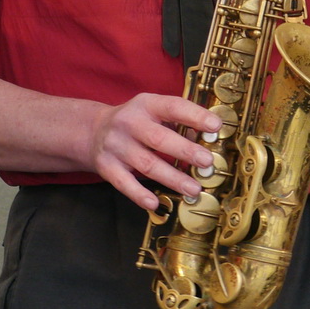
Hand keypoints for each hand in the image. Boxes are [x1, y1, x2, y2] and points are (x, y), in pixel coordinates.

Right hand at [88, 93, 224, 210]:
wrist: (93, 131)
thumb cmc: (137, 122)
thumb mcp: (154, 112)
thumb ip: (179, 123)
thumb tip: (206, 142)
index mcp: (147, 105)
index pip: (173, 107)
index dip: (195, 116)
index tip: (216, 126)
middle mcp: (129, 123)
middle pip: (159, 139)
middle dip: (185, 151)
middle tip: (207, 162)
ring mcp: (116, 145)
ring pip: (147, 164)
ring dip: (172, 178)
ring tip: (194, 189)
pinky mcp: (106, 166)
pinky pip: (124, 183)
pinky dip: (139, 195)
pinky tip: (155, 203)